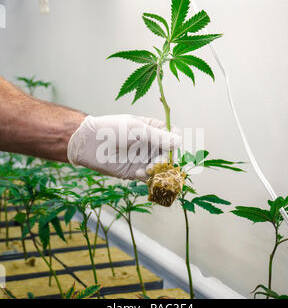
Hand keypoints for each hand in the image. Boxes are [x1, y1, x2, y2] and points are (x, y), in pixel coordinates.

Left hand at [67, 114, 181, 180]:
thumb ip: (157, 136)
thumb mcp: (136, 129)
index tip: (171, 147)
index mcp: (153, 129)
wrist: (88, 144)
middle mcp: (151, 145)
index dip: (175, 142)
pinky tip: (138, 174)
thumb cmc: (111, 129)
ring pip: (161, 168)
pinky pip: (149, 178)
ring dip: (157, 171)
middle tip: (156, 163)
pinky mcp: (136, 172)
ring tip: (146, 169)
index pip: (173, 135)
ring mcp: (144, 158)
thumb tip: (179, 141)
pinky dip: (148, 178)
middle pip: (170, 154)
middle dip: (165, 160)